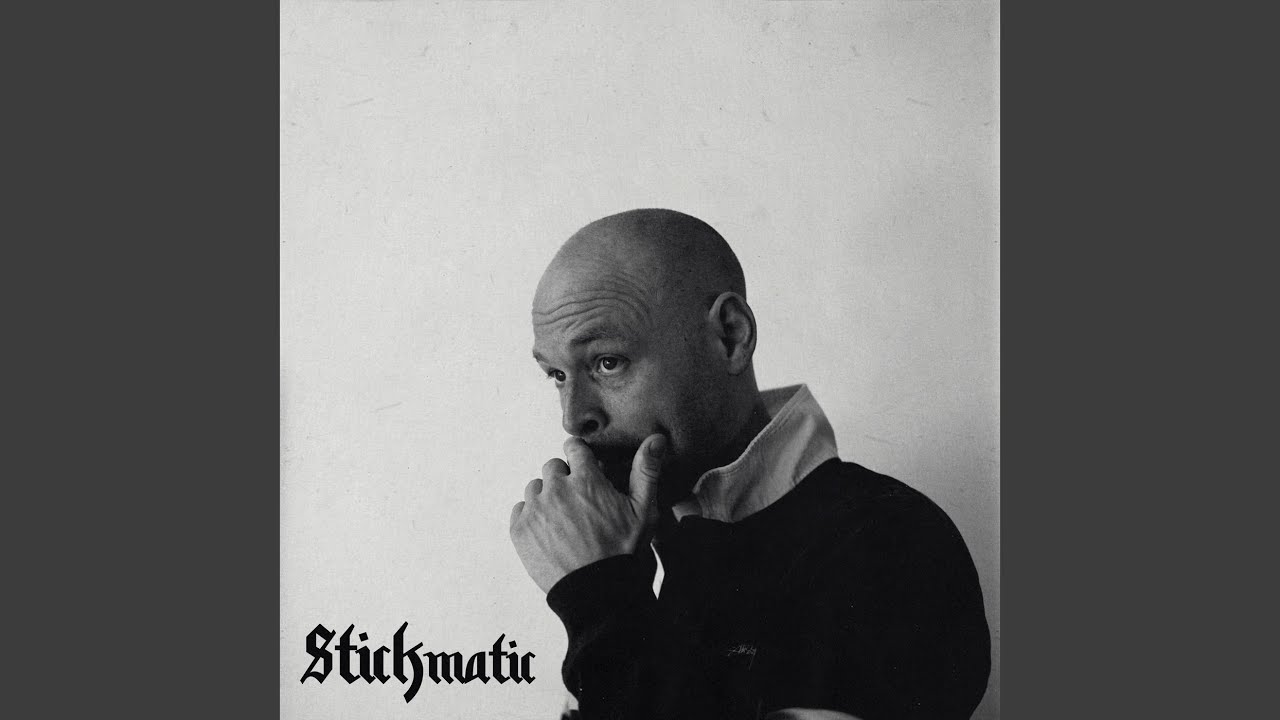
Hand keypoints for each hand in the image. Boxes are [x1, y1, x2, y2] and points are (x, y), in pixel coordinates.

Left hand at [509, 433, 666, 592]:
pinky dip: (531, 518)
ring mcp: (535, 510)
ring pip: (535, 489)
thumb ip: (646, 470)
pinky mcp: (520, 530)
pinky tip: (549, 534)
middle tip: (578, 504)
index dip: (580, 458)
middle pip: (552, 467)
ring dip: (546, 498)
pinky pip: (519, 511)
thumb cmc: (622, 552)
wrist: (596, 592)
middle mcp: (557, 489)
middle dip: (564, 480)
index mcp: (586, 479)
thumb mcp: (643, 511)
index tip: (584, 470)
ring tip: (563, 522)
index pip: (574, 447)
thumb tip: (656, 438)